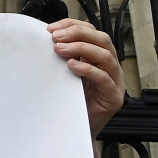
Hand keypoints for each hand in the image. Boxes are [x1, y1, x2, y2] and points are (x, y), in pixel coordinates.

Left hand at [49, 18, 124, 157]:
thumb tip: (43, 40)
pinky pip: (104, 78)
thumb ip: (60, 58)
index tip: (52, 28)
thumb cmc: (68, 102)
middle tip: (56, 37)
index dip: (73, 26)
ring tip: (60, 49)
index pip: (92, 33)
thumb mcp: (63, 75)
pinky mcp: (113, 97)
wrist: (74, 131)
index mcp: (98, 58)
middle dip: (78, 34)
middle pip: (102, 40)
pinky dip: (88, 69)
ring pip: (106, 56)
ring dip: (81, 48)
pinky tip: (72, 66)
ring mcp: (115, 81)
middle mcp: (110, 67)